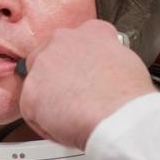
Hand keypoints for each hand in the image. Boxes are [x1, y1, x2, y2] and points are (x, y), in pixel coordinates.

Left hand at [18, 19, 155, 149]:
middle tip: (74, 97)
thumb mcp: (128, 62)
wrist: (119, 117)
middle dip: (56, 78)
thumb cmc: (129, 97)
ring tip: (74, 116)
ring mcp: (43, 65)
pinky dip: (45, 124)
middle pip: (48, 58)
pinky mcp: (30, 93)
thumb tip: (102, 69)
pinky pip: (32, 112)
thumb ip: (107, 58)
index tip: (83, 74)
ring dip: (50, 102)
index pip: (76, 40)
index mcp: (91, 32)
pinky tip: (65, 127)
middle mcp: (63, 41)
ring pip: (38, 86)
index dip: (78, 62)